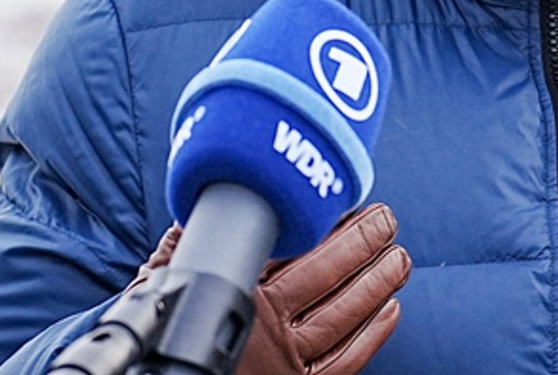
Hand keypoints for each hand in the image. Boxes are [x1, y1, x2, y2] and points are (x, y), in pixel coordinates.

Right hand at [138, 202, 409, 374]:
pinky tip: (389, 308)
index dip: (321, 221)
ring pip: (343, 315)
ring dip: (376, 283)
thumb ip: (181, 246)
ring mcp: (286, 360)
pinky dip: (372, 334)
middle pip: (326, 276)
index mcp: (237, 293)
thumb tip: (204, 206)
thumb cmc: (167, 330)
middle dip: (362, 243)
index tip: (340, 198)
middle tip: (386, 219)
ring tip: (399, 257)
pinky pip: (345, 360)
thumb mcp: (158, 286)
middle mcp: (266, 327)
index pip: (290, 247)